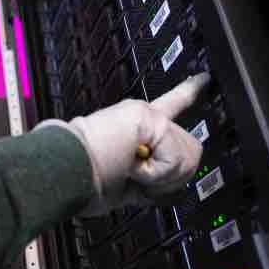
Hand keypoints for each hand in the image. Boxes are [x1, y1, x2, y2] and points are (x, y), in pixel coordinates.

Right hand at [57, 73, 210, 213]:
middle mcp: (144, 114)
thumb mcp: (125, 182)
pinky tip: (130, 168)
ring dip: (160, 179)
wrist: (64, 168)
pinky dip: (153, 176)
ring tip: (129, 172)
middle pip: (190, 152)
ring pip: (186, 160)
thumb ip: (150, 177)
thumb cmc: (83, 176)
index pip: (167, 107)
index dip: (188, 92)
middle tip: (136, 178)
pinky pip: (172, 162)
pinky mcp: (152, 120)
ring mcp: (149, 114)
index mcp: (134, 125)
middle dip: (171, 177)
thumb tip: (170, 190)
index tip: (204, 78)